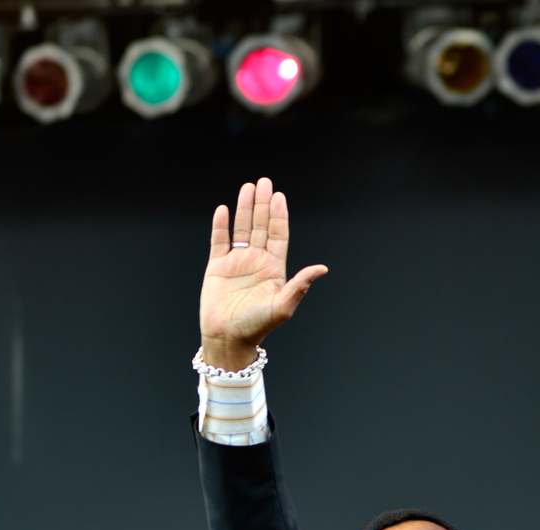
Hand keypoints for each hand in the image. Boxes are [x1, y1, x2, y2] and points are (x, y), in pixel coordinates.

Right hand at [200, 177, 327, 369]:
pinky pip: (219, 241)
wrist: (228, 338)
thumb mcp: (283, 306)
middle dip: (263, 204)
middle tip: (264, 182)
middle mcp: (256, 262)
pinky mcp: (217, 267)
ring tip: (247, 188)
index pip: (278, 236)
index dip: (279, 216)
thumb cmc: (257, 326)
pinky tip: (224, 210)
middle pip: (261, 227)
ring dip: (245, 209)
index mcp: (274, 269)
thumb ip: (300, 285)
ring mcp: (237, 263)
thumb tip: (322, 268)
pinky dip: (221, 225)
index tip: (279, 197)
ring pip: (242, 229)